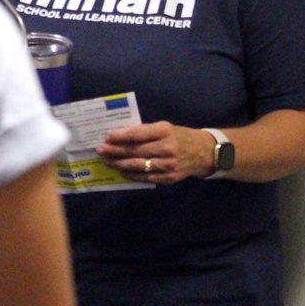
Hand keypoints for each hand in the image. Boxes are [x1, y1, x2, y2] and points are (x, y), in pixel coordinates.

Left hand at [96, 122, 214, 183]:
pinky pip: (146, 178)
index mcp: (164, 131)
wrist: (203, 153)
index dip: (121, 136)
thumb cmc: (179, 136)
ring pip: (138, 166)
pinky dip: (131, 175)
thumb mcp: (165, 127)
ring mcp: (168, 165)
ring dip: (120, 164)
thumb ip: (146, 131)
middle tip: (100, 150)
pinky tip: (122, 172)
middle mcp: (166, 148)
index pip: (138, 134)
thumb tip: (120, 135)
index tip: (107, 136)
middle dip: (115, 151)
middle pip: (136, 151)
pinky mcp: (168, 178)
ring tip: (107, 162)